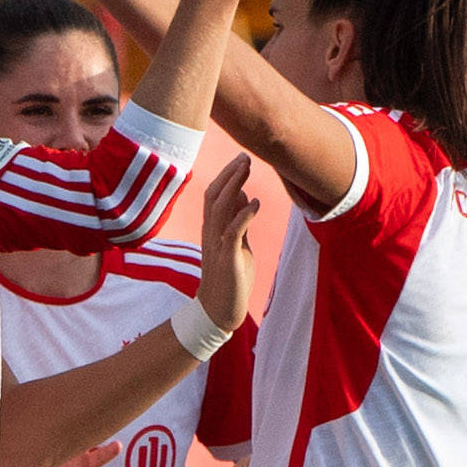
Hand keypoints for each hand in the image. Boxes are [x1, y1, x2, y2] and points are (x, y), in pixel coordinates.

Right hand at [197, 155, 262, 330]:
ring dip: (234, 186)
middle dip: (229, 174)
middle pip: (215, 195)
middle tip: (244, 156)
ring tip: (247, 168)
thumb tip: (243, 195)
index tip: (241, 159)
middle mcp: (210, 233)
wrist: (218, 310)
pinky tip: (255, 202)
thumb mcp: (237, 244)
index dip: (226, 175)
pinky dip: (244, 215)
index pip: (214, 195)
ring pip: (220, 208)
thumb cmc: (230, 278)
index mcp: (212, 229)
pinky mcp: (226, 259)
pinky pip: (233, 232)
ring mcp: (216, 245)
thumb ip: (238, 220)